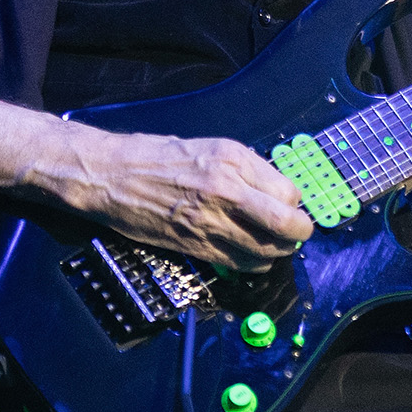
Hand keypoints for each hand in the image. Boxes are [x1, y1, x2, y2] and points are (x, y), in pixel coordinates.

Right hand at [47, 127, 315, 271]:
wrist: (113, 176)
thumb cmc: (158, 156)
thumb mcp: (209, 147)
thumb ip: (245, 169)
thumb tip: (276, 191)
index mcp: (233, 159)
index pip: (288, 191)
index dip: (293, 202)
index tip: (287, 203)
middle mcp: (226, 190)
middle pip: (286, 224)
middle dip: (299, 232)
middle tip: (297, 232)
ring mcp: (210, 221)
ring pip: (266, 250)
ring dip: (278, 251)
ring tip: (277, 245)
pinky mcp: (195, 246)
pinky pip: (240, 263)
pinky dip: (255, 263)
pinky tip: (254, 255)